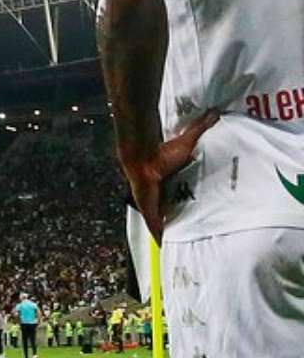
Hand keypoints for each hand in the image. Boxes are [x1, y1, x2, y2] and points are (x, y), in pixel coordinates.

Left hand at [123, 109, 220, 243]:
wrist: (143, 158)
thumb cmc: (163, 152)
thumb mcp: (187, 141)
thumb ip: (201, 127)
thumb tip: (215, 111)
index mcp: (166, 182)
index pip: (174, 196)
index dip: (181, 204)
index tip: (191, 212)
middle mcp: (158, 194)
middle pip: (168, 211)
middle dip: (175, 221)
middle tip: (190, 232)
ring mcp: (152, 203)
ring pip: (161, 221)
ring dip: (168, 231)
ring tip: (180, 244)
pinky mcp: (149, 210)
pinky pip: (155, 227)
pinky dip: (159, 236)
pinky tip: (164, 247)